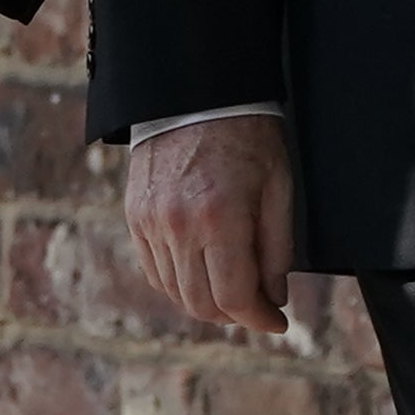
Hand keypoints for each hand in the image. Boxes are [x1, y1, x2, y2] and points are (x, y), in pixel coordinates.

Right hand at [124, 112, 298, 336]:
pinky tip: (201, 272)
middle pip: (202, 304)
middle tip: (257, 308)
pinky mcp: (136, 216)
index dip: (260, 319)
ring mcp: (151, 222)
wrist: (197, 92)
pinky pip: (154, 269)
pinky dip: (178, 282)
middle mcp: (179, 226)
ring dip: (206, 302)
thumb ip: (277, 249)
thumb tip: (274, 297)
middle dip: (235, 315)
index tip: (277, 322)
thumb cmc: (247, 135)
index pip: (235, 297)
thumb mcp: (279, 188)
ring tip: (231, 291)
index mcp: (220, 218)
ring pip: (175, 292)